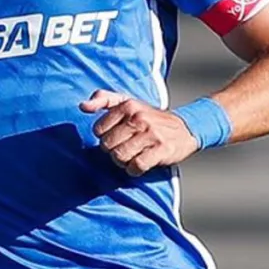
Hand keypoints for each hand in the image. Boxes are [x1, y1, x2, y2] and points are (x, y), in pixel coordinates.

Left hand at [80, 90, 198, 175]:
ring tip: (131, 156)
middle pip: (107, 145)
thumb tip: (83, 106)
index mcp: (128, 104)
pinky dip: (134, 170)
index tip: (116, 136)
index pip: (98, 129)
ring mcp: (151, 134)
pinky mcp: (161, 150)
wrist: (186, 129)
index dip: (105, 136)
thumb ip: (103, 98)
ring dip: (123, 162)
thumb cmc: (150, 117)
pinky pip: (136, 166)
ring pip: (120, 156)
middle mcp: (138, 117)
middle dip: (113, 151)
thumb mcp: (127, 101)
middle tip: (123, 149)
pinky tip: (139, 165)